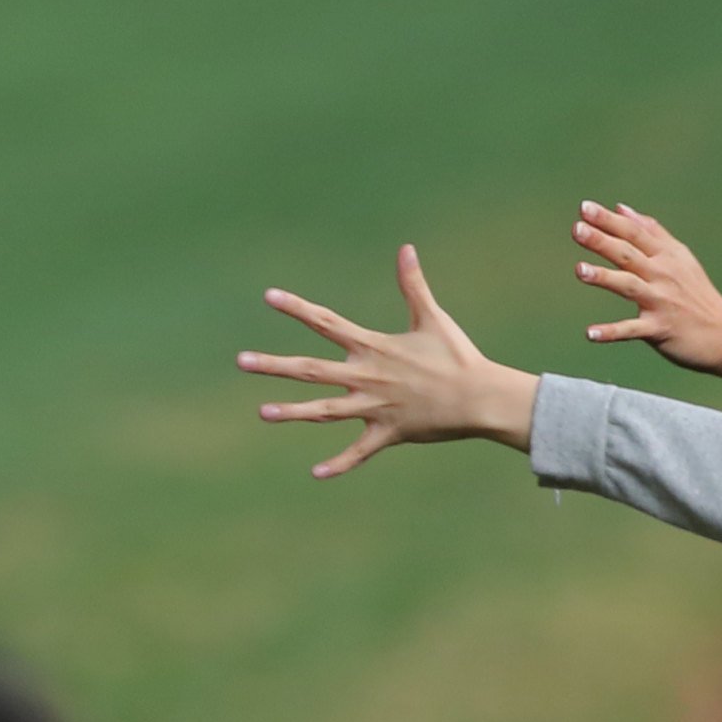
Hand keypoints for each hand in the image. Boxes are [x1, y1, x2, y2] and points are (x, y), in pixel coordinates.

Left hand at [241, 246, 536, 475]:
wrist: (481, 397)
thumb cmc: (458, 356)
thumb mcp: (432, 318)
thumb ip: (413, 285)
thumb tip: (406, 248)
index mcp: (373, 347)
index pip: (326, 323)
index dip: (298, 309)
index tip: (269, 297)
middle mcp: (366, 376)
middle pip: (311, 369)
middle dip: (275, 365)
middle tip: (240, 361)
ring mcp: (374, 407)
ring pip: (325, 410)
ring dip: (293, 412)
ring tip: (262, 413)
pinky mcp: (388, 432)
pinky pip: (359, 451)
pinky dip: (339, 464)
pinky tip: (315, 473)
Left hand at [574, 201, 721, 406]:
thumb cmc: (697, 294)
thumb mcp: (680, 257)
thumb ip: (651, 232)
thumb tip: (621, 208)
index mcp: (666, 256)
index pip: (635, 233)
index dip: (610, 220)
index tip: (585, 207)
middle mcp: (663, 275)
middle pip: (628, 254)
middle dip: (602, 241)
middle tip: (577, 229)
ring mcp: (661, 301)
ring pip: (629, 286)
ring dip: (604, 278)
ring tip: (579, 270)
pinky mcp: (660, 328)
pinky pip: (632, 330)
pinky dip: (612, 332)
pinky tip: (590, 333)